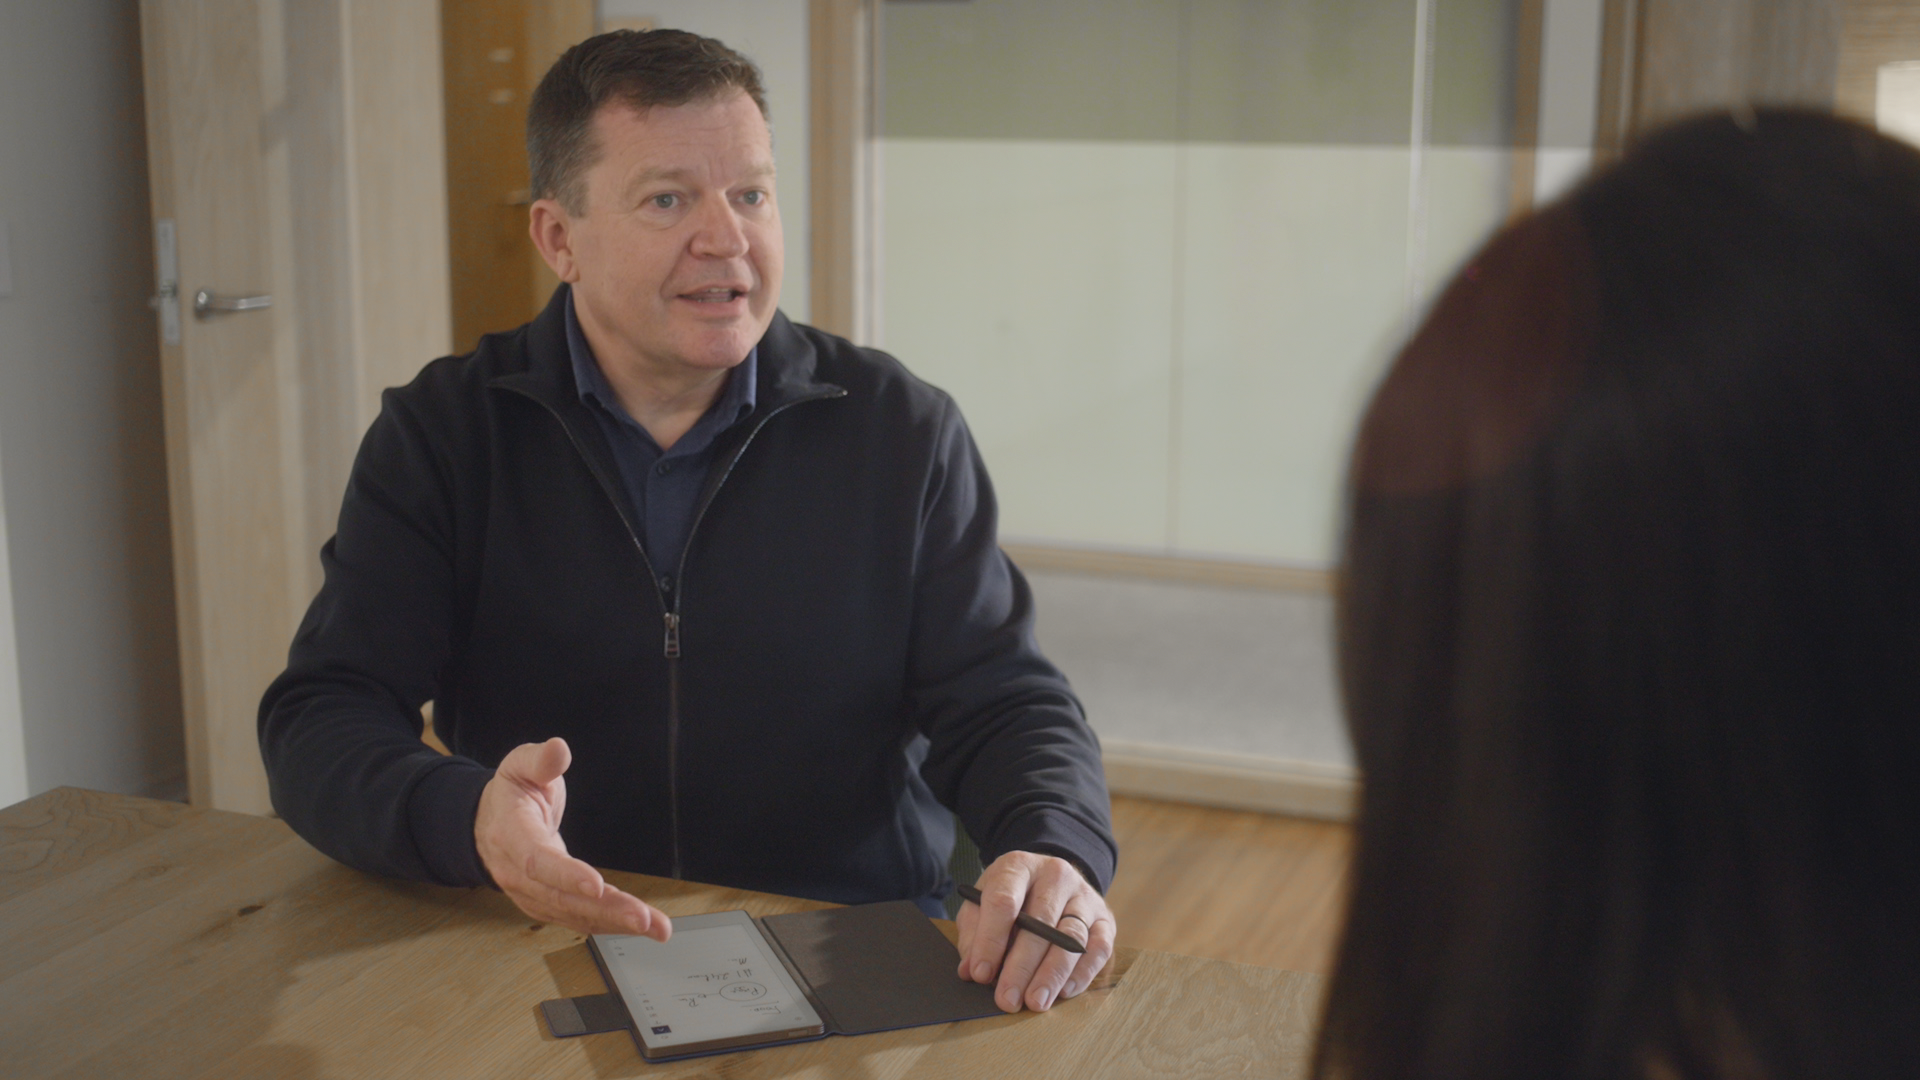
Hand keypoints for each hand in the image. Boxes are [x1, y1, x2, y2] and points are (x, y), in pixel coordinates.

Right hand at [474, 737, 670, 939]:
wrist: (488, 824)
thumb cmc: (512, 793)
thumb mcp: (521, 765)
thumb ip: (541, 760)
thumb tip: (558, 749)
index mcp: (510, 835)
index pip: (537, 861)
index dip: (566, 875)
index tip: (597, 884)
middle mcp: (517, 873)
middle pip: (561, 898)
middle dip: (605, 909)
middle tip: (643, 918)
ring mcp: (530, 894)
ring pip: (573, 914)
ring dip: (615, 922)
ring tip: (655, 927)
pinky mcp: (545, 905)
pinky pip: (577, 918)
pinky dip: (608, 924)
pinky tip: (638, 925)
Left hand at [955, 850, 1114, 1012]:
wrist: (1050, 880)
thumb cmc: (1011, 897)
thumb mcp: (981, 904)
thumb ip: (974, 934)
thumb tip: (971, 971)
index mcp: (1018, 866)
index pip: (1004, 901)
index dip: (990, 941)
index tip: (981, 974)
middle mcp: (1055, 875)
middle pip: (1040, 922)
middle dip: (1021, 967)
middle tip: (1007, 999)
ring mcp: (1083, 895)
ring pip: (1071, 937)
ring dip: (1052, 974)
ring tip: (1036, 1002)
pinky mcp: (1104, 918)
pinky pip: (1099, 947)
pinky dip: (1082, 973)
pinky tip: (1064, 992)